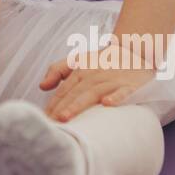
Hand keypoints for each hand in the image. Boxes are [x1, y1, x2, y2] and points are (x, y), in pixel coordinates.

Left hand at [39, 43, 156, 122]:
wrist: (133, 49)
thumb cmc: (101, 60)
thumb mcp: (78, 60)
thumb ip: (58, 70)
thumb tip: (42, 86)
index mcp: (80, 70)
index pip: (63, 90)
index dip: (52, 105)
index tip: (44, 120)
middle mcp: (94, 74)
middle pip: (75, 92)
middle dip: (61, 108)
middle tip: (51, 124)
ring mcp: (112, 79)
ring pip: (93, 92)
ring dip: (79, 105)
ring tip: (66, 117)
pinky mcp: (130, 84)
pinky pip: (123, 90)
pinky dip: (116, 96)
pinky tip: (107, 104)